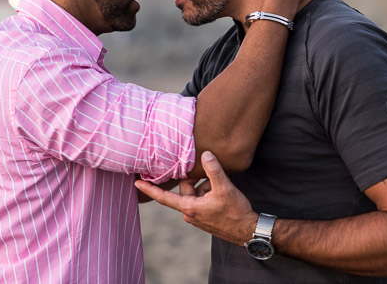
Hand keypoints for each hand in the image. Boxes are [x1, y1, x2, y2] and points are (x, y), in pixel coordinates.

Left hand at [135, 151, 257, 245]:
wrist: (249, 231)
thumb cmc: (236, 212)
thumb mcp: (224, 188)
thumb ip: (213, 169)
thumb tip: (205, 154)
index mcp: (189, 208)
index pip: (163, 197)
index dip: (149, 189)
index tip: (136, 183)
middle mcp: (190, 213)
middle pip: (186, 188)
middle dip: (198, 180)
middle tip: (213, 177)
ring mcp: (198, 217)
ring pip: (196, 193)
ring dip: (206, 186)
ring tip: (222, 186)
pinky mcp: (206, 218)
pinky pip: (202, 200)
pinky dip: (210, 193)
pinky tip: (222, 192)